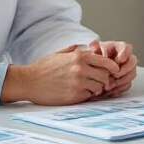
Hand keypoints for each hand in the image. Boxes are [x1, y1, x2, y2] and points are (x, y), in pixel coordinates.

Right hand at [1, 45, 120, 105]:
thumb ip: (74, 50)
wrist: (28, 81)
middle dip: (104, 79)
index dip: (113, 68)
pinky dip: (86, 95)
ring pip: (99, 87)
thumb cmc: (43, 68)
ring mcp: (78, 83)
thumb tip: (86, 47)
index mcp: (79, 56)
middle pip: (105, 76)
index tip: (114, 71)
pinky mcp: (74, 96)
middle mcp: (81, 68)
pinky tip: (78, 92)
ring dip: (96, 88)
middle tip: (100, 82)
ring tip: (87, 87)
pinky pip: (88, 96)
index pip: (106, 62)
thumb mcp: (60, 54)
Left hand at [88, 39, 137, 97]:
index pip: (127, 47)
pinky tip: (109, 90)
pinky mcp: (124, 80)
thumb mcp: (91, 51)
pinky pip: (127, 85)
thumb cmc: (91, 58)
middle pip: (133, 61)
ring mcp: (126, 70)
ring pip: (131, 74)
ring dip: (121, 81)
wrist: (89, 70)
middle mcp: (125, 58)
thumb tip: (98, 50)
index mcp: (118, 48)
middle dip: (124, 70)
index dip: (125, 54)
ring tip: (109, 85)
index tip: (119, 60)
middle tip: (115, 75)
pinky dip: (119, 89)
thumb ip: (95, 49)